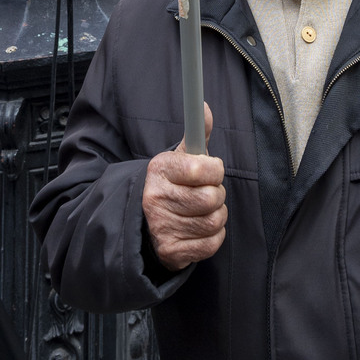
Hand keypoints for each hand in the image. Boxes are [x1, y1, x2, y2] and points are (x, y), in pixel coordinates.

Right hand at [142, 103, 226, 269]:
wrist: (143, 224)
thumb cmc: (171, 186)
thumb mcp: (178, 158)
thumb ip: (197, 135)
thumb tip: (204, 109)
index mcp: (159, 169)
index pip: (202, 168)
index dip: (215, 170)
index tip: (211, 171)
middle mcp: (156, 198)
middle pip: (212, 197)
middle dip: (216, 195)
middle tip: (206, 193)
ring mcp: (162, 226)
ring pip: (215, 220)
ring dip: (216, 216)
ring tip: (202, 211)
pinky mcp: (171, 251)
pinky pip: (212, 242)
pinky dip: (213, 236)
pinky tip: (199, 230)